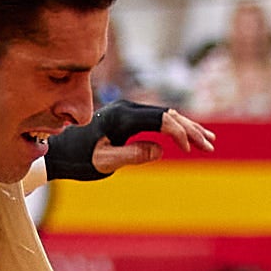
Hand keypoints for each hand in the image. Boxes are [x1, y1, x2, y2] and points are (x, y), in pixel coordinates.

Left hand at [86, 106, 213, 171]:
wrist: (60, 152)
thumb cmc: (79, 160)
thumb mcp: (104, 162)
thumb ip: (131, 155)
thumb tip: (160, 150)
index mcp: (123, 117)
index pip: (161, 120)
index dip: (179, 133)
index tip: (189, 150)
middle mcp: (127, 108)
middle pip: (168, 114)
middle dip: (191, 130)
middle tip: (209, 146)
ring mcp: (128, 111)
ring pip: (165, 116)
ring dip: (187, 129)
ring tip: (208, 142)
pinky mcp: (128, 118)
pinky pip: (156, 120)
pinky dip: (174, 129)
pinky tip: (188, 138)